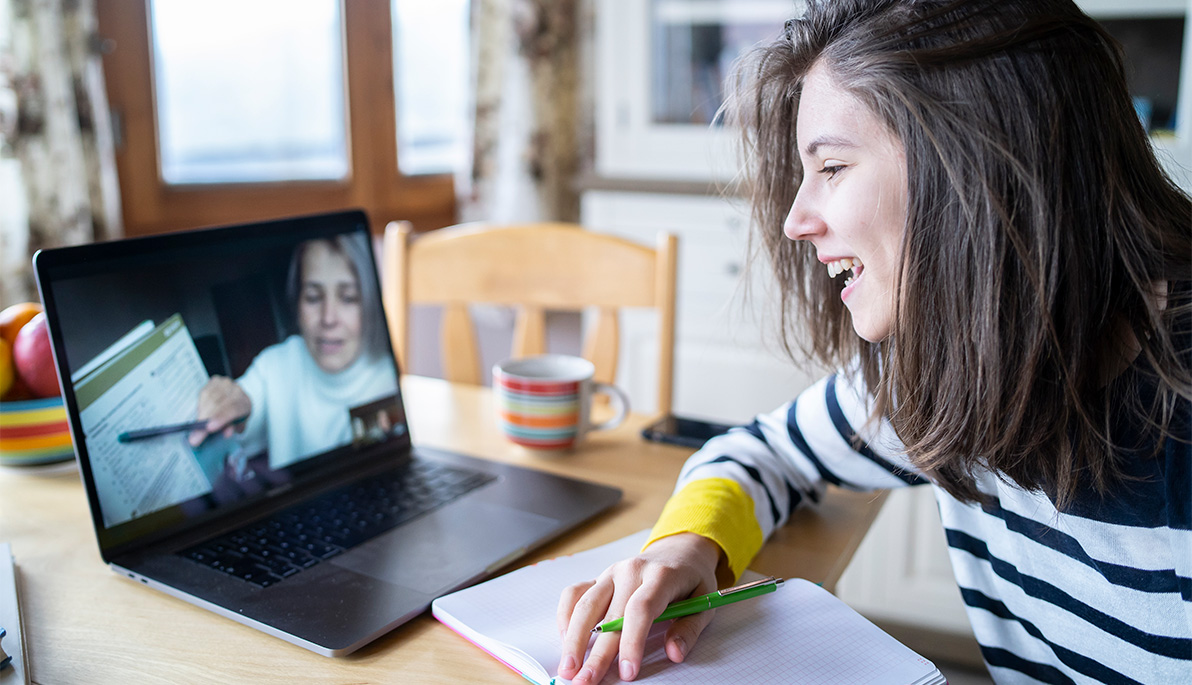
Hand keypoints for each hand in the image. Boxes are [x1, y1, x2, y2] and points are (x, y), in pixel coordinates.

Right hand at [188, 376, 250, 445]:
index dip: (221, 418)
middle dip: (205, 419)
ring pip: (210, 396)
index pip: (233, 409)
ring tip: (195, 427)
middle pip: (219, 403)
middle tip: (194, 437)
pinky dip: (200, 403)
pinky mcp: (215, 380)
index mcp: (245, 403)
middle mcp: (237, 391)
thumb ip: (231, 428)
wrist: (234, 401)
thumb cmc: (234, 417)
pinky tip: (200, 412)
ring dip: (201, 412)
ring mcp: (226, 384)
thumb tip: (226, 433)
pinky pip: (205, 391)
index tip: (208, 428)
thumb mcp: (236, 425)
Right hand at [556, 533, 729, 683]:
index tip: (627, 671)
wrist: (678, 552)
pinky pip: (574, 594)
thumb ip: (690, 628)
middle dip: (596, 653)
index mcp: (661, 575)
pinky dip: (565, 617)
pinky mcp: (598, 577)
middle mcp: (631, 571)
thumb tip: (674, 653)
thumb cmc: (690, 580)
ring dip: (573, 640)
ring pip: (585, 605)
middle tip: (586, 682)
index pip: (641, 609)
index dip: (632, 642)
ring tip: (568, 668)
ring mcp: (611, 573)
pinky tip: (565, 641)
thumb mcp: (705, 601)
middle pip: (609, 614)